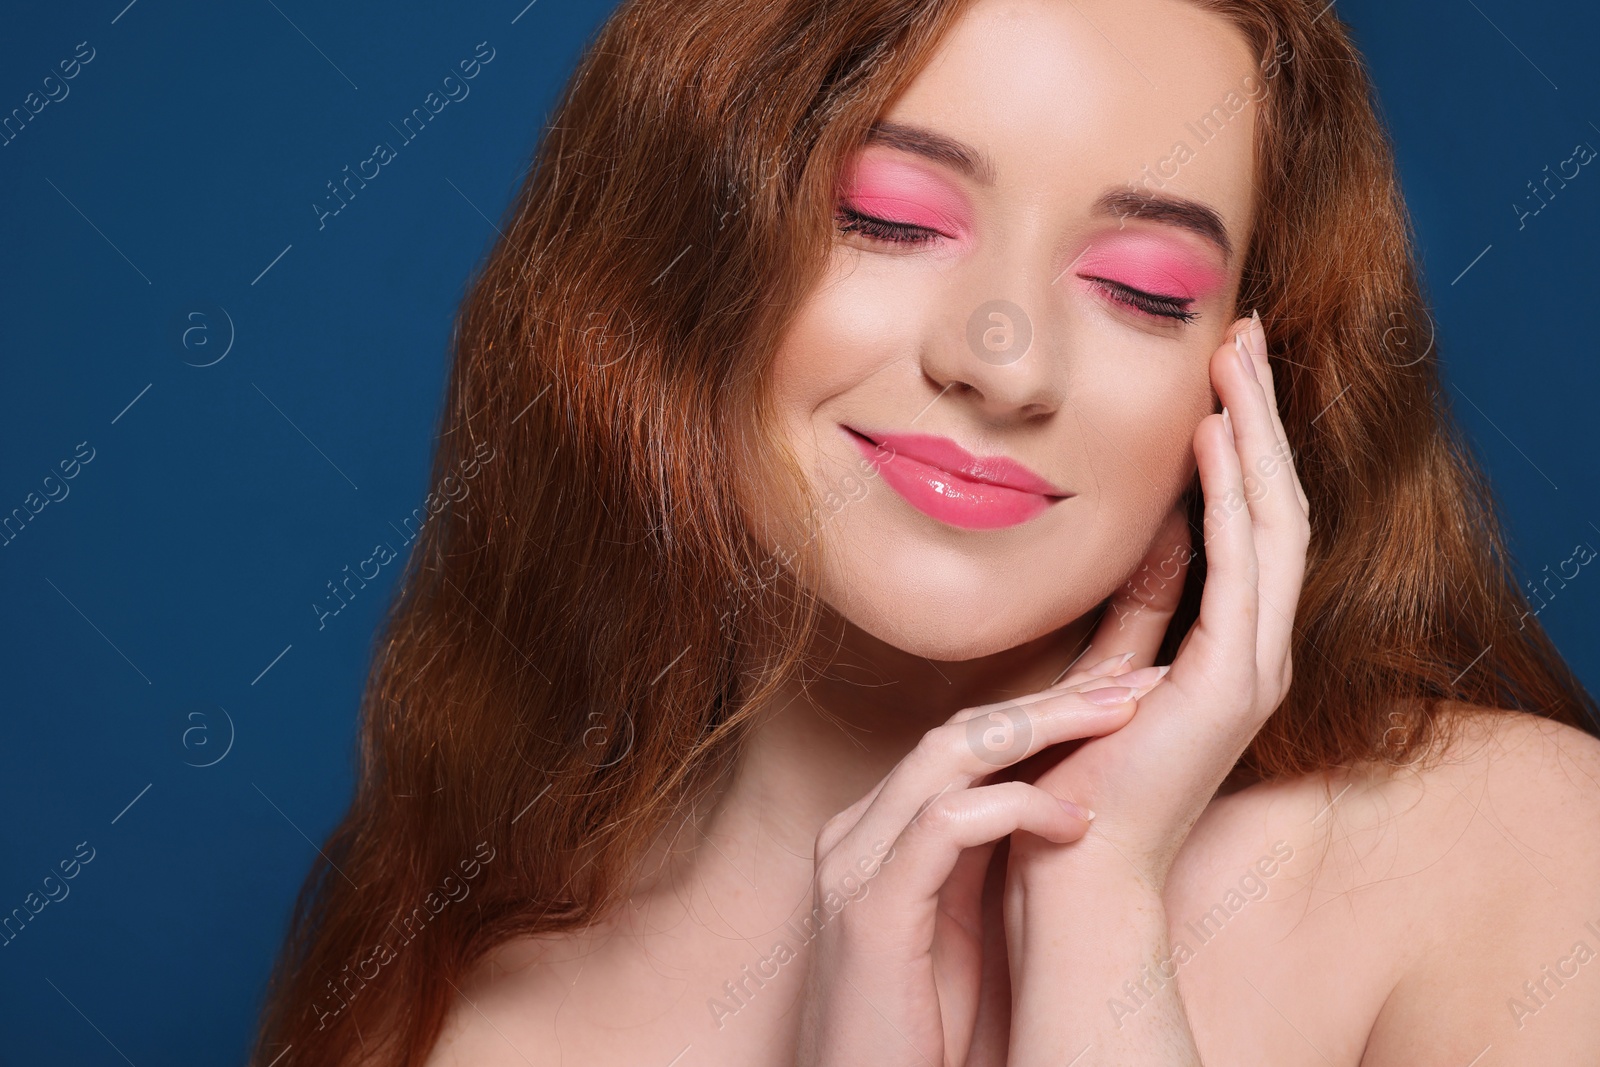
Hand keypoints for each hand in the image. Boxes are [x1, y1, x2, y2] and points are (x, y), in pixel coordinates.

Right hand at [793, 681, 1153, 1066]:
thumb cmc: (919, 1030)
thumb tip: (1065, 805)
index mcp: (880, 830)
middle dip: (1056, 698)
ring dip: (1044, 726)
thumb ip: (985, 860)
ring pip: (951, 753)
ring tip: (1121, 717)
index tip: (1121, 690)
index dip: (1046, 707)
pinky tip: (1077, 821)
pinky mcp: (870, 910)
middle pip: (962, 728)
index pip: (965, 739)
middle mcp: (859, 830)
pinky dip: (1017, 808)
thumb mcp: (959, 925)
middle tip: (1137, 679)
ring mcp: (856, 864)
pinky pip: (946, 825)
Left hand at [1015, 310, 1310, 890]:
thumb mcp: (1100, 668)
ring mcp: (1256, 667)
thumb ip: (1129, 607)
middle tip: (1241, 334)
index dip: (1243, 442)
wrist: (1070, 869)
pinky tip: (1214, 435)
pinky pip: (1248, 566)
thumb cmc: (1070, 777)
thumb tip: (1134, 533)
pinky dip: (1237, 494)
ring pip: (1276, 522)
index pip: (1251, 521)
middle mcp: (1257, 651)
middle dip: (1260, 415)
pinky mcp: (1236, 682)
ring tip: (1234, 357)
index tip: (1218, 371)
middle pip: (1276, 506)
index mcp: (1228, 646)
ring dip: (1257, 434)